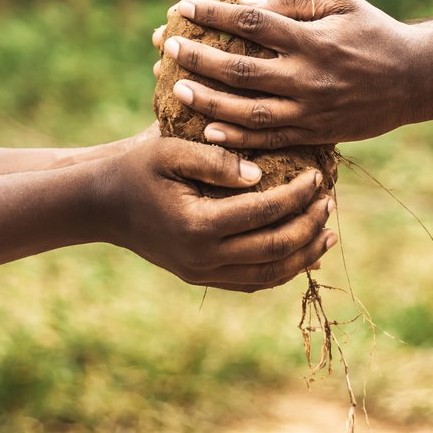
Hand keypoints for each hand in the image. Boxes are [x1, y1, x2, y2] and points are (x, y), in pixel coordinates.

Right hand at [105, 133, 335, 291]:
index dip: (297, 195)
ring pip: (267, 275)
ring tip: (328, 233)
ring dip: (303, 256)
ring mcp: (201, 273)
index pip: (264, 212)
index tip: (318, 175)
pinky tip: (301, 254)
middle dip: (308, 226)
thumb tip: (261, 175)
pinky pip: (250, 282)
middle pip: (273, 250)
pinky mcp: (200, 278)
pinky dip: (280, 270)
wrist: (102, 204)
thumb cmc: (138, 168)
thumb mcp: (170, 150)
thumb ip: (215, 160)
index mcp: (197, 225)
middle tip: (330, 201)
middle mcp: (202, 258)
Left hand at [153, 0, 421, 148]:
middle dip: (200, 58)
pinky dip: (238, 139)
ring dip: (209, 101)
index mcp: (313, 39)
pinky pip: (270, 140)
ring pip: (249, 112)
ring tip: (176, 88)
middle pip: (242, 71)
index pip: (253, 24)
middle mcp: (310, 76)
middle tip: (169, 46)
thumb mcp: (339, 1)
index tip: (185, 6)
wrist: (416, 79)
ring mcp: (312, 110)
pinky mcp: (316, 133)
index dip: (215, 15)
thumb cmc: (373, 30)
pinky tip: (209, 130)